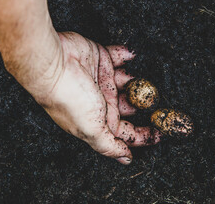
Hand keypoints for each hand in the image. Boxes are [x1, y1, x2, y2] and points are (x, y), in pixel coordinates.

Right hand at [37, 32, 160, 164]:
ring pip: (128, 82)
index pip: (126, 133)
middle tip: (156, 101)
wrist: (53, 64)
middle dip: (144, 105)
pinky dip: (126, 56)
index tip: (161, 133)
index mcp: (99, 121)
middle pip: (130, 107)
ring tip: (143, 80)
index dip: (144, 135)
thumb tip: (126, 160)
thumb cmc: (70, 98)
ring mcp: (101, 80)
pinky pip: (119, 57)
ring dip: (138, 81)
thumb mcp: (92, 129)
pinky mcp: (99, 58)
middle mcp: (101, 102)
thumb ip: (109, 145)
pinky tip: (132, 56)